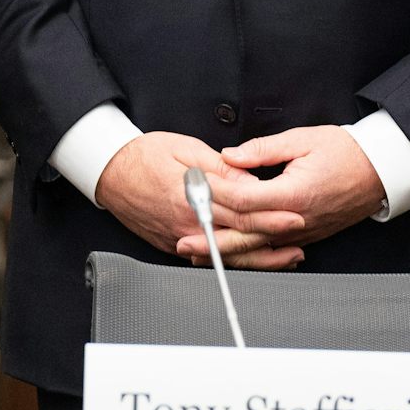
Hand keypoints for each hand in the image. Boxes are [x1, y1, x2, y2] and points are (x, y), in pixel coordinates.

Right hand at [95, 131, 303, 268]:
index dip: (271, 214)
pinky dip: (235, 260)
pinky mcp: (174, 245)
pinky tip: (253, 259)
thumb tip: (249, 181)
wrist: (108, 172)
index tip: (295, 214)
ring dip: (260, 257)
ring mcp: (180, 238)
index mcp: (192, 196)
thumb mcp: (184, 149)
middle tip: (301, 236)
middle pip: (239, 235)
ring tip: (288, 256)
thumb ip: (219, 167)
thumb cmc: (143, 156)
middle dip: (274, 237)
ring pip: (227, 254)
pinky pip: (210, 258)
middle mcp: (188, 223)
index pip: (241, 209)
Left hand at [202, 126, 384, 251]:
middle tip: (184, 240)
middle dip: (212, 238)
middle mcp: (297, 218)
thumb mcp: (303, 139)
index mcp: (294, 193)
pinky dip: (248, 254)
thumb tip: (230, 156)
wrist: (381, 171)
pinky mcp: (306, 235)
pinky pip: (272, 248)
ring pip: (258, 247)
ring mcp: (303, 231)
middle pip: (247, 233)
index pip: (245, 199)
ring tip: (198, 254)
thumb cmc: (346, 152)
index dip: (215, 195)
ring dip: (226, 252)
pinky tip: (230, 255)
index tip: (193, 191)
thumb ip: (262, 150)